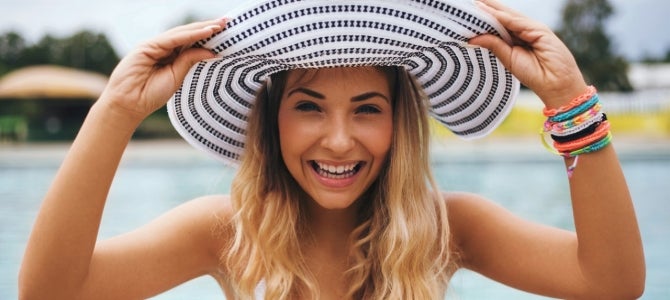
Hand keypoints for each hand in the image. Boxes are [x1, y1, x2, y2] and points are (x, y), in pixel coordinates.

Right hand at [99, 19, 226, 121]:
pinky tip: (205, 32)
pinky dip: (190, 35)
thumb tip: (212, 52)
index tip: (227, 31)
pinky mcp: (147, 46)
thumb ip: (190, 61)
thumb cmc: (151, 94)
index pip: (192, 42)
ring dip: (202, 28)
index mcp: (170, 55)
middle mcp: (163, 47)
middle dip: (208, 27)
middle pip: (189, 34)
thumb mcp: (177, 76)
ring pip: (182, 33)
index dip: (208, 36)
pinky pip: (173, 39)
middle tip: (228, 21)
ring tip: (220, 25)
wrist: (129, 104)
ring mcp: (155, 45)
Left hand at [469, 0, 587, 107]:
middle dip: (487, 7)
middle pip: (503, 15)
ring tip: (476, 2)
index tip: (468, 11)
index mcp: (517, 36)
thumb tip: (473, 38)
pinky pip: (517, 23)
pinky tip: (490, 13)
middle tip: (471, 0)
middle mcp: (524, 30)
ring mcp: (533, 28)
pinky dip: (503, 17)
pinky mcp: (540, 30)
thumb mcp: (508, 59)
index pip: (498, 23)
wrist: (555, 84)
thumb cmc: (534, 74)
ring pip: (508, 15)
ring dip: (492, 8)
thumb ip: (494, 45)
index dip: (485, 16)